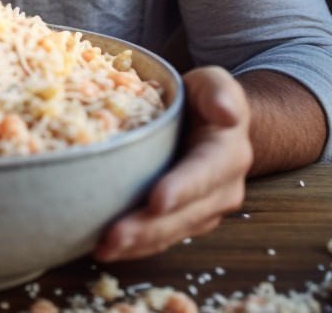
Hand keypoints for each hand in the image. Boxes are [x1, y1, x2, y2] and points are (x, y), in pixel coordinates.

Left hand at [93, 65, 252, 261]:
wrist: (215, 123)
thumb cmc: (206, 98)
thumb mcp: (214, 83)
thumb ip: (220, 91)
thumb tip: (228, 112)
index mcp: (227, 153)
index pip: (205, 173)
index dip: (182, 188)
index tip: (157, 200)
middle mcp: (222, 189)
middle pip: (185, 214)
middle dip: (149, 227)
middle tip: (113, 235)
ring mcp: (205, 210)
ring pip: (172, 232)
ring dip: (138, 243)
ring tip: (103, 248)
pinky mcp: (185, 220)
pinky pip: (162, 237)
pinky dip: (136, 245)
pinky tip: (105, 248)